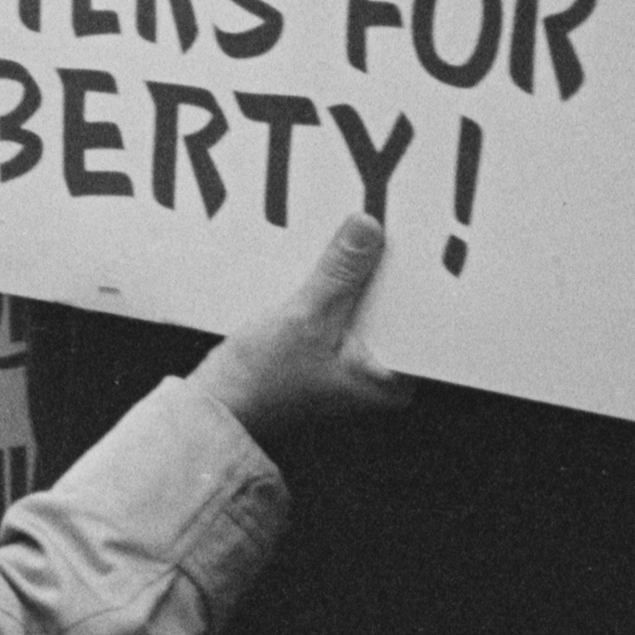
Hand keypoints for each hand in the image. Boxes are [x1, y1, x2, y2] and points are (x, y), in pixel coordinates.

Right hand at [185, 213, 412, 450]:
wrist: (218, 405)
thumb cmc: (263, 382)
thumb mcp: (305, 317)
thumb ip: (340, 273)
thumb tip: (368, 230)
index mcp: (393, 379)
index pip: (416, 314)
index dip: (410, 274)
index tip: (403, 237)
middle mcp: (380, 374)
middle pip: (390, 307)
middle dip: (378, 272)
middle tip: (372, 231)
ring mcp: (353, 364)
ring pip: (364, 307)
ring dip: (352, 279)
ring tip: (346, 245)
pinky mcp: (328, 353)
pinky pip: (341, 312)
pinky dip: (332, 291)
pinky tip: (320, 269)